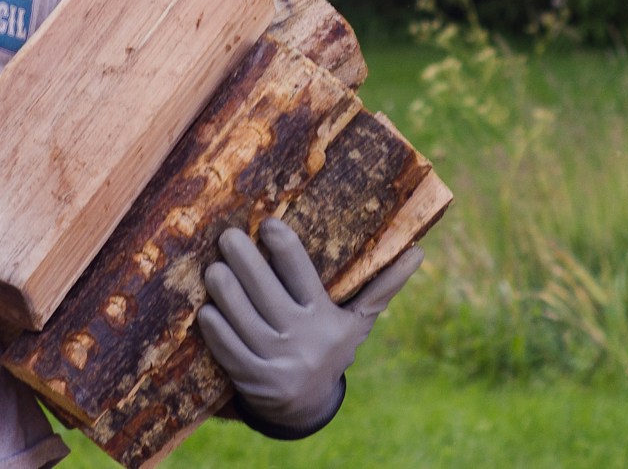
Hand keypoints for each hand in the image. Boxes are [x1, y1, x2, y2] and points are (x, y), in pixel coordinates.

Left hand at [198, 218, 422, 435]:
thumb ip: (383, 285)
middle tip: (227, 236)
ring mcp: (276, 360)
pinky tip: (207, 307)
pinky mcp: (252, 379)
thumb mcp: (357, 320)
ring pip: (240, 314)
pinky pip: (226, 345)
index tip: (266, 223)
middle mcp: (302, 338)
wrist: (308, 404)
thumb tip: (420, 252)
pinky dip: (214, 324)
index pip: (301, 272)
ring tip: (213, 266)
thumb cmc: (330, 345)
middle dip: (241, 258)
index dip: (281, 244)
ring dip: (222, 286)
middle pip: (263, 289)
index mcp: (326, 318)